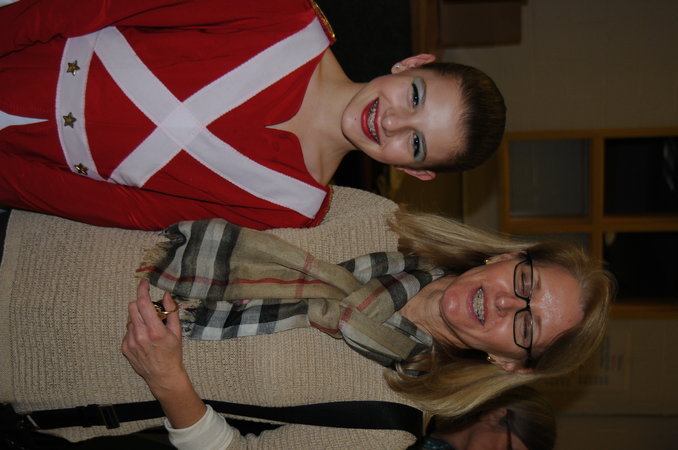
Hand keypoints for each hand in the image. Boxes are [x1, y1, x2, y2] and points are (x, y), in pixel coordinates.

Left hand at [122, 279, 185, 395]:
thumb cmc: (172, 353)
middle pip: (132, 307)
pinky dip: (135, 329)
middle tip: (151, 309)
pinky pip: (127, 330)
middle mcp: (140, 335)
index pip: (144, 303)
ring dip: (138, 317)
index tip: (144, 282)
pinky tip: (144, 338)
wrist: (162, 375)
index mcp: (155, 330)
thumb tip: (166, 295)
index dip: (143, 289)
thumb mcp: (177, 332)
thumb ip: (171, 312)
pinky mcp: (125, 347)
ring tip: (149, 327)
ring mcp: (130, 342)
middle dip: (141, 303)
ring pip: (129, 318)